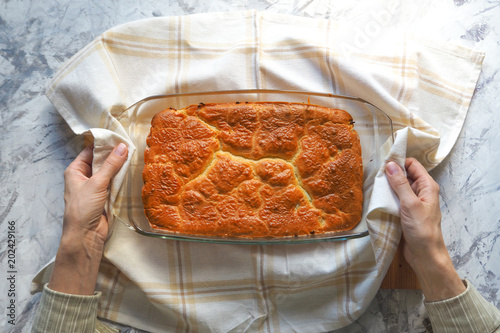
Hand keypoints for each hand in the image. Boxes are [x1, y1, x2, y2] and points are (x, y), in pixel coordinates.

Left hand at [49, 143, 127, 294]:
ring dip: (119, 166)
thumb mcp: (97, 183)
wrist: (85, 235)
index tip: (118, 137)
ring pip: (109, 172)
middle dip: (114, 154)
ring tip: (134, 155)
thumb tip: (122, 147)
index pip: (90, 151)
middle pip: (101, 161)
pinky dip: (121, 178)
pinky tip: (131, 171)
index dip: (103, 144)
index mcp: (75, 170)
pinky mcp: (105, 196)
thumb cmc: (83, 208)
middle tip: (130, 144)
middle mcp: (84, 177)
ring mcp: (95, 187)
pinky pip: (114, 183)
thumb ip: (111, 165)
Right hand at [385, 158, 464, 300]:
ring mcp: (413, 202)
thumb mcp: (410, 204)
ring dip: (388, 187)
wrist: (424, 255)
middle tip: (376, 175)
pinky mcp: (406, 212)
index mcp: (427, 186)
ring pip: (399, 187)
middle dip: (391, 174)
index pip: (413, 165)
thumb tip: (390, 164)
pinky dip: (388, 197)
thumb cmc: (421, 229)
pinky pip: (396, 199)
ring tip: (375, 186)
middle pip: (405, 175)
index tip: (383, 163)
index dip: (399, 162)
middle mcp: (421, 192)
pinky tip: (378, 198)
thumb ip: (400, 184)